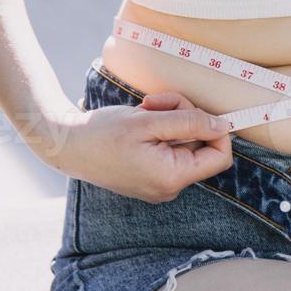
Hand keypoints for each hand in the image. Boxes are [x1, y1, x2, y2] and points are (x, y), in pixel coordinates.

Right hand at [54, 90, 232, 202]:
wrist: (66, 145)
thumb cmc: (102, 134)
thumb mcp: (149, 120)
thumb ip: (190, 122)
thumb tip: (223, 125)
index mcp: (172, 178)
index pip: (219, 157)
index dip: (217, 130)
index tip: (200, 109)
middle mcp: (169, 187)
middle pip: (201, 145)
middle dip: (184, 117)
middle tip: (156, 103)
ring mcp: (159, 182)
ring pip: (184, 143)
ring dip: (169, 120)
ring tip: (143, 112)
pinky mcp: (150, 175)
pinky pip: (169, 148)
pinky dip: (159, 130)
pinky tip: (139, 124)